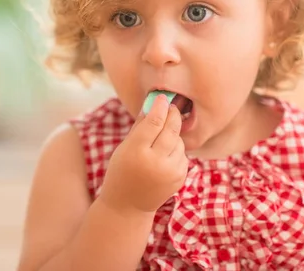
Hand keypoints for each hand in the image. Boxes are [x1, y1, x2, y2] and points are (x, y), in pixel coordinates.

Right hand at [99, 95, 188, 213]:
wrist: (127, 206)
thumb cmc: (121, 171)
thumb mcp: (124, 148)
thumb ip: (140, 126)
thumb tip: (152, 103)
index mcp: (137, 152)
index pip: (154, 122)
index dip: (160, 107)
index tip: (163, 97)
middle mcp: (156, 162)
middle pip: (171, 130)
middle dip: (173, 115)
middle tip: (172, 106)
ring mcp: (170, 172)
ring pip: (179, 142)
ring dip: (173, 135)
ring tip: (161, 138)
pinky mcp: (179, 179)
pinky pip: (182, 155)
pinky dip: (176, 150)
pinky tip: (164, 154)